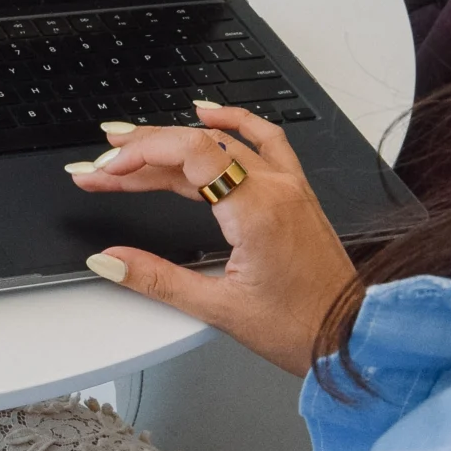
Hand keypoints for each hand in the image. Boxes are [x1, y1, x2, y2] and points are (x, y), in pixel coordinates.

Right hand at [69, 102, 355, 375]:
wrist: (350, 337)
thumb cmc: (301, 327)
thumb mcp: (219, 308)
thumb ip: (157, 280)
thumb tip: (110, 261)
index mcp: (256, 211)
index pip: (188, 154)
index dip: (139, 155)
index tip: (106, 172)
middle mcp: (275, 188)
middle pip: (196, 145)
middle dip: (140, 153)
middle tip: (99, 168)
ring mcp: (288, 186)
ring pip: (222, 143)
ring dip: (172, 141)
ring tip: (130, 144)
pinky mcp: (294, 193)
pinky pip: (264, 140)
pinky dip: (232, 122)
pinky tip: (207, 114)